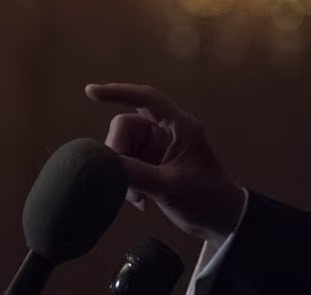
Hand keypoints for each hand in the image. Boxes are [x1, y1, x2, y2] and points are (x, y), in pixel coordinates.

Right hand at [85, 83, 244, 245]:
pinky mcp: (153, 162)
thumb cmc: (205, 198)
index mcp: (180, 126)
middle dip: (118, 154)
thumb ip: (136, 174)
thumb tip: (104, 164)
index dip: (118, 92)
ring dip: (122, 172)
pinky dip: (127, 181)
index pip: (146, 98)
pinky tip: (139, 200)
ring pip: (123, 146)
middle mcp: (168, 130)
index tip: (90, 91)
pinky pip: (127, 162)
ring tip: (137, 198)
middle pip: (126, 126)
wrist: (220, 219)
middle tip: (121, 182)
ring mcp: (159, 146)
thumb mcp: (169, 186)